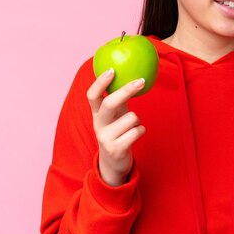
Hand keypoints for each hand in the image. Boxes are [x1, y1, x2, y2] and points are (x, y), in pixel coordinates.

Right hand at [87, 68, 146, 185]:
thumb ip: (118, 100)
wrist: (114, 163)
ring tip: (132, 127)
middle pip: (110, 102)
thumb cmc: (118, 133)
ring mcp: (106, 138)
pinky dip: (141, 131)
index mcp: (96, 114)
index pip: (92, 95)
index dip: (100, 82)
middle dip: (126, 90)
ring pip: (131, 117)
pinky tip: (135, 136)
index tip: (112, 70)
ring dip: (137, 120)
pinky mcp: (116, 149)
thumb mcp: (114, 116)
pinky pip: (137, 131)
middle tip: (140, 81)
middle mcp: (98, 125)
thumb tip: (130, 76)